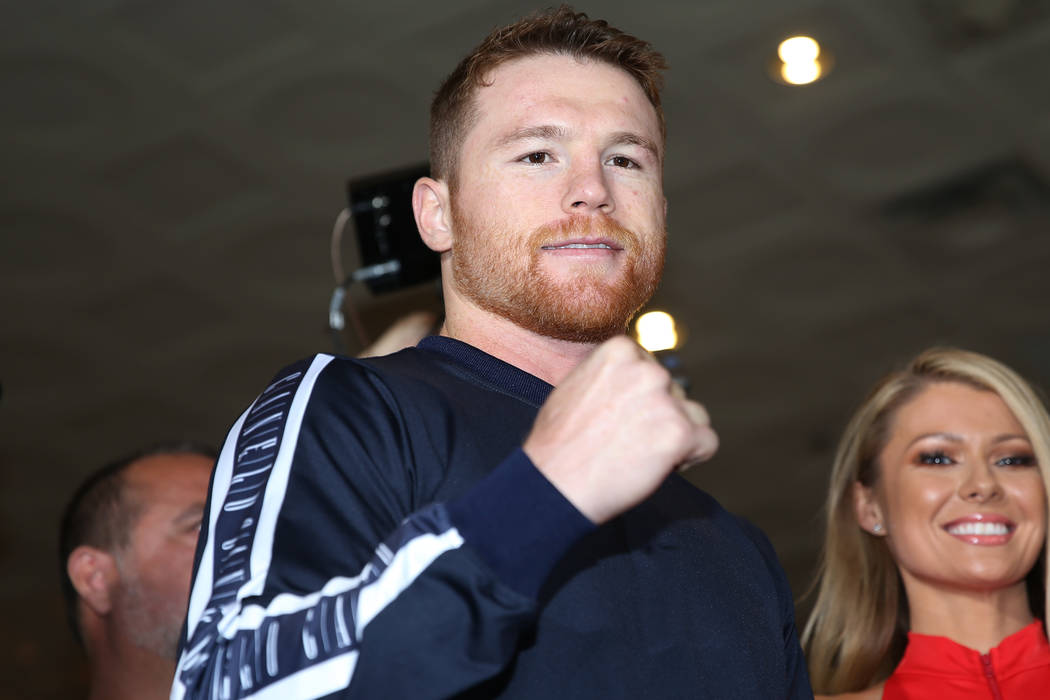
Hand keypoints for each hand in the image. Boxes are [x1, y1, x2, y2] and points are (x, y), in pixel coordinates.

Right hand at [523, 336, 717, 523]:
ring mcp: (666, 401)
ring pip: (695, 416)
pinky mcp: (680, 433)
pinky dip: (690, 458)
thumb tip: (636, 372)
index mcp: (620, 350)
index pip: (652, 369)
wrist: (554, 485)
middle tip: (628, 442)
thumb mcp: (576, 385)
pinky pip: (708, 443)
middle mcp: (648, 369)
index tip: (621, 419)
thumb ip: (611, 374)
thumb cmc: (558, 443)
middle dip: (659, 417)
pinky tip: (659, 467)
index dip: (641, 398)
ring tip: (641, 456)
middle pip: (674, 392)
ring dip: (676, 435)